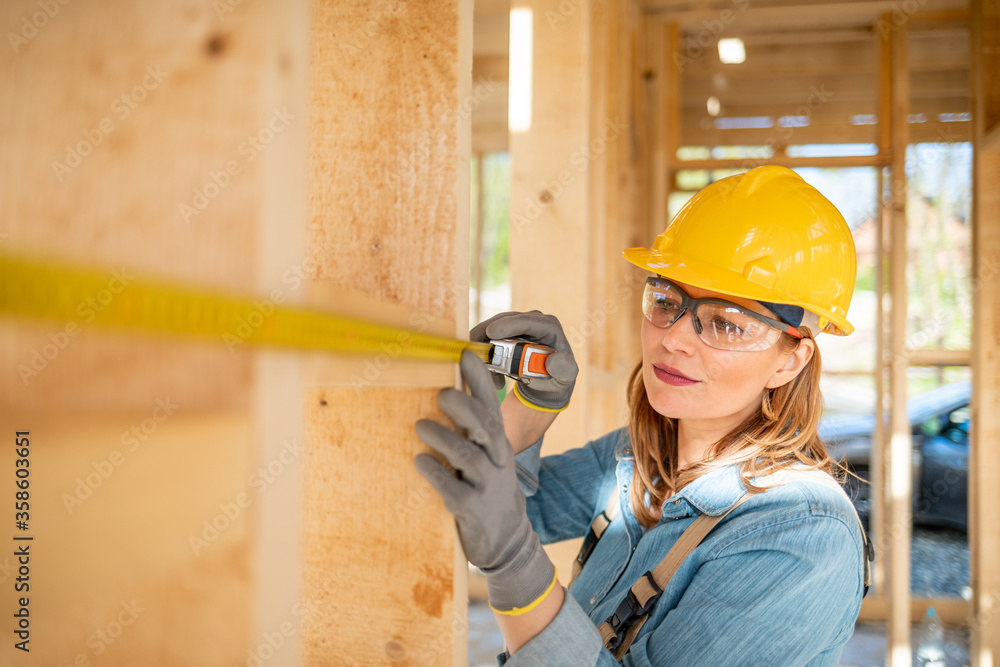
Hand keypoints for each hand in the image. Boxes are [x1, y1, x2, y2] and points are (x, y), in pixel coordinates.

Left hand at [414, 350, 555, 612]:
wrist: (506, 541)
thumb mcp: (487, 457)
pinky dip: (435, 472)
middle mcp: (497, 461)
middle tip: (442, 393)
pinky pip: (452, 488)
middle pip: (486, 426)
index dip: (480, 379)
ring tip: (420, 426)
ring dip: (443, 437)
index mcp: (498, 444)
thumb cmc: (487, 488)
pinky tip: (420, 462)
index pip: (492, 405)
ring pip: (468, 455)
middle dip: (465, 406)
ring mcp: (486, 485)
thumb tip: (443, 389)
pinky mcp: (471, 509)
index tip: (466, 353)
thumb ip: (470, 429)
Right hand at [470, 311, 577, 410]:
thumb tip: (553, 360)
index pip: (527, 320)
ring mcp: (516, 324)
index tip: (491, 332)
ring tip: (490, 375)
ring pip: (491, 328)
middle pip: (503, 321)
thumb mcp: (566, 376)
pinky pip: (486, 337)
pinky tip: (490, 374)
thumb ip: (564, 369)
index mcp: (549, 326)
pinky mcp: (504, 332)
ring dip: (484, 350)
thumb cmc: (558, 377)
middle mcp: (532, 320)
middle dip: (487, 337)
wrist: (547, 381)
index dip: (508, 324)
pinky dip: (483, 353)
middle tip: (479, 358)